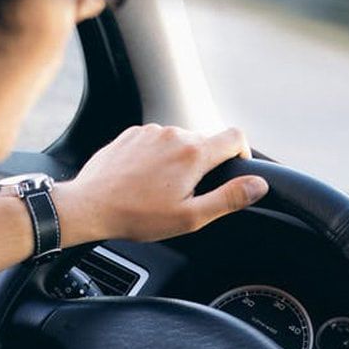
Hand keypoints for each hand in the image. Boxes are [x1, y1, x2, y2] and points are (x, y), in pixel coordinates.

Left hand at [54, 124, 268, 244]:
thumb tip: (258, 185)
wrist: (89, 206)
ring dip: (179, 161)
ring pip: (179, 142)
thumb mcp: (190, 216)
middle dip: (204, 165)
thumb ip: (229, 198)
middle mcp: (174, 134)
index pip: (236, 137)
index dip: (242, 154)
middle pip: (206, 142)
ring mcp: (151, 131)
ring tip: (161, 190)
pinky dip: (157, 157)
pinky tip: (143, 180)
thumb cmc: (137, 215)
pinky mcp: (132, 134)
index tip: (234, 171)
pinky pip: (156, 141)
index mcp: (194, 153)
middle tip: (187, 194)